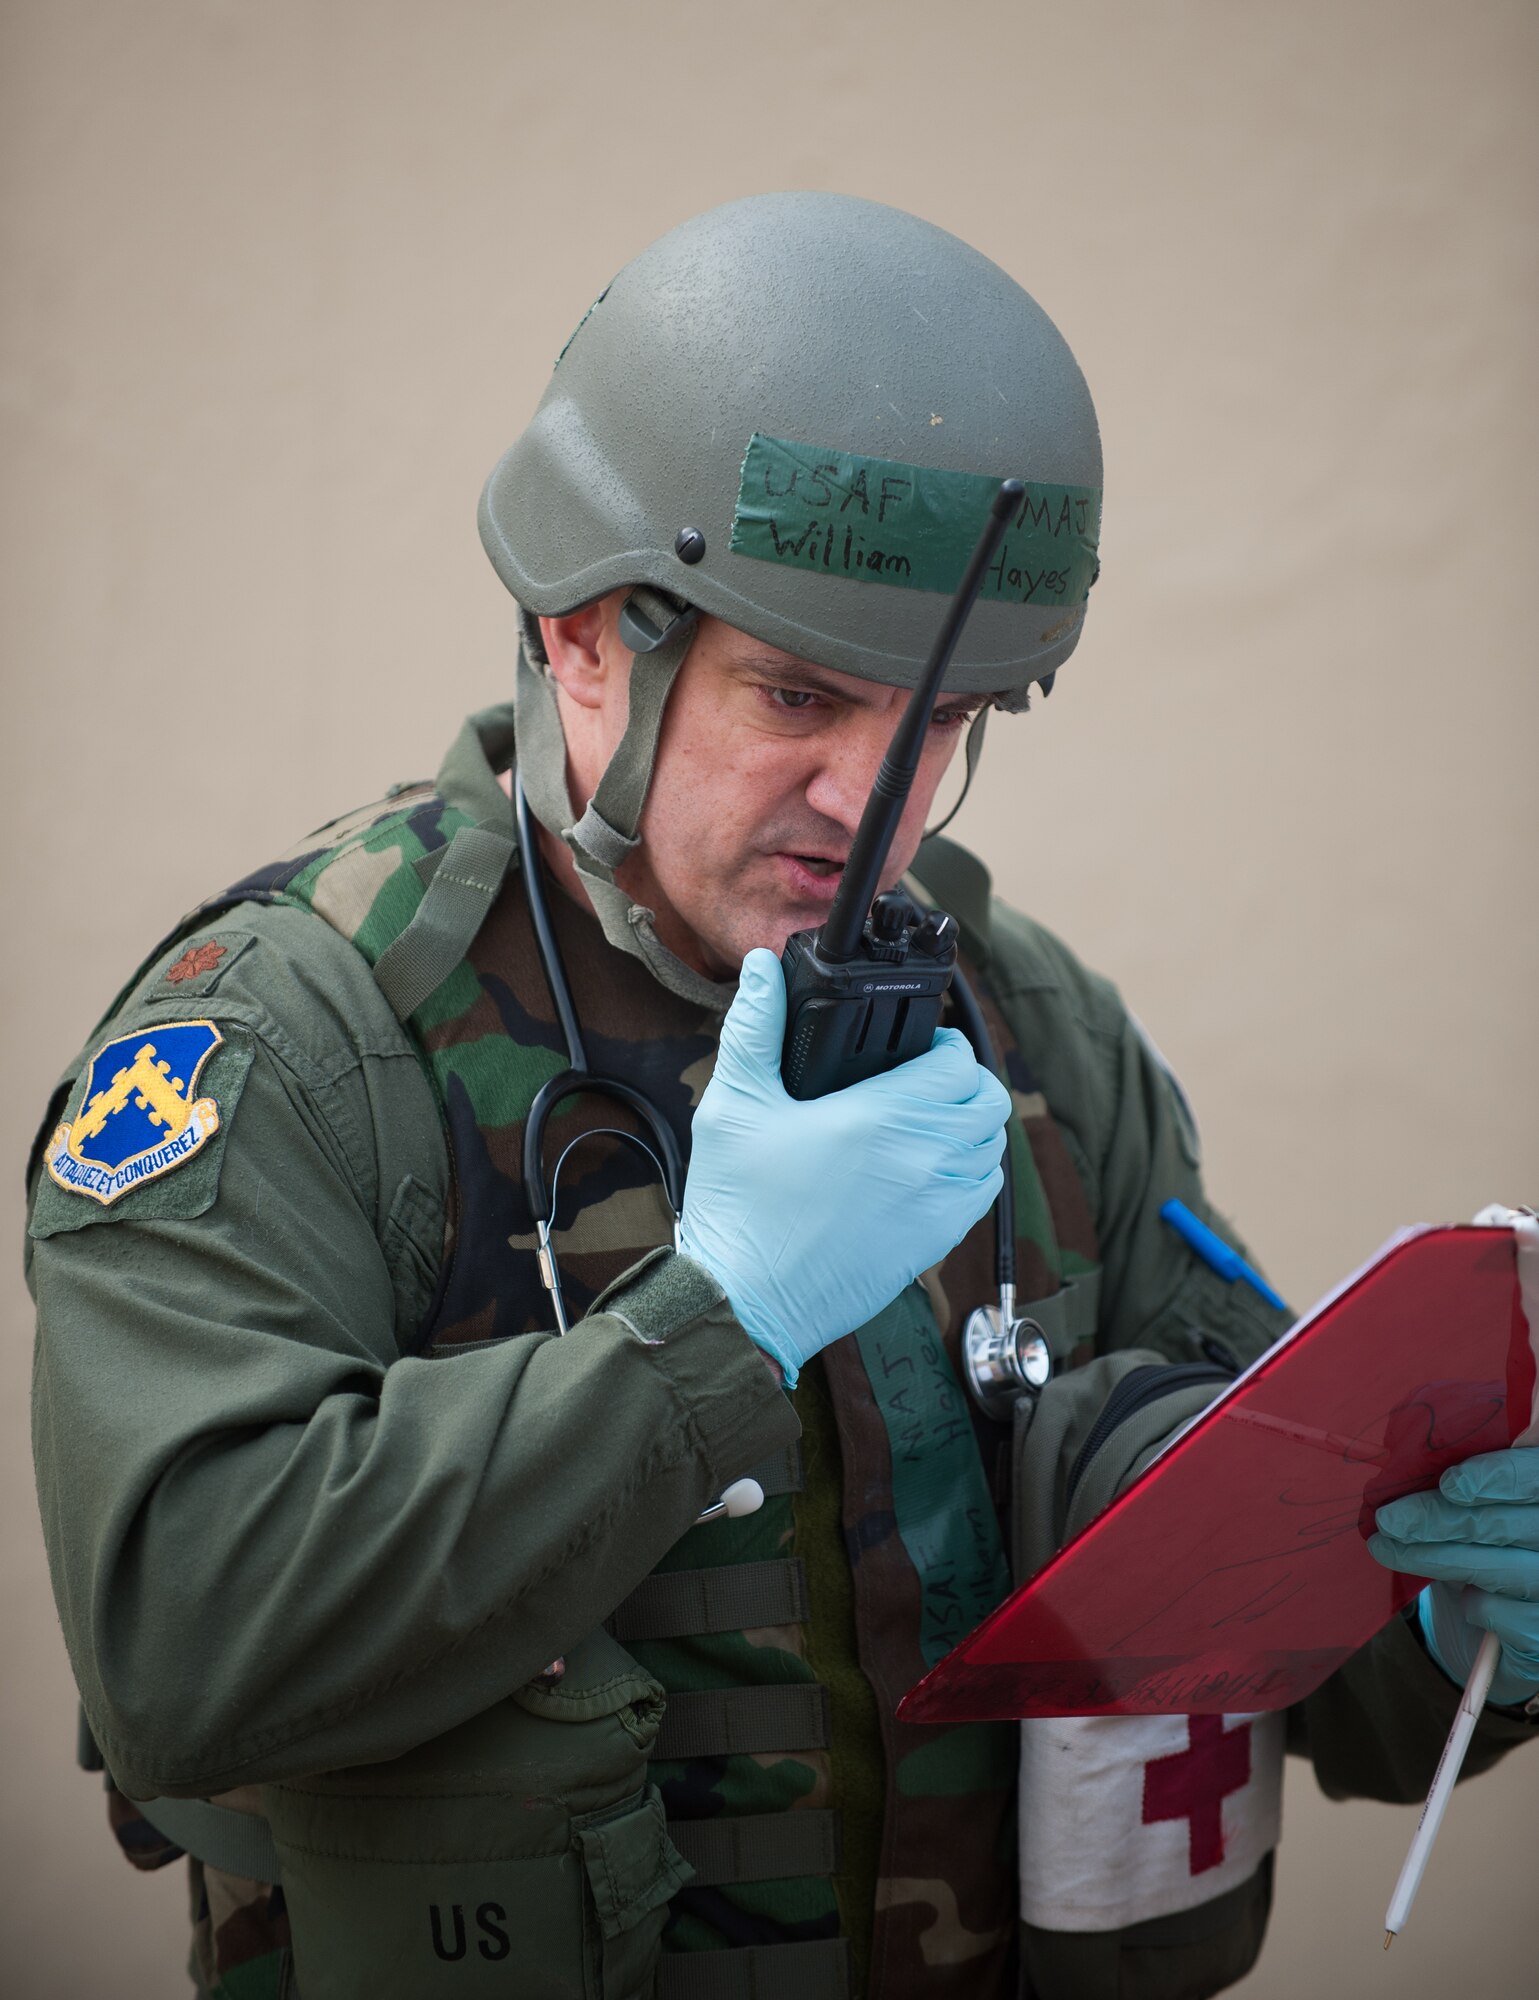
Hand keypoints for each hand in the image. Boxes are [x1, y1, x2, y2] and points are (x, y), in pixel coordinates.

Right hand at [680, 948, 1008, 1385]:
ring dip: (971, 1125)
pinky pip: (983, 1194)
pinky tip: (929, 1169)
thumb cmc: (740, 1206)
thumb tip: (763, 970)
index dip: (942, 1044)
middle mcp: (924, 1158)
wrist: (747, 1300)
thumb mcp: (735, 1104)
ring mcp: (936, 1205)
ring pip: (991, 1147)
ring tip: (928, 1121)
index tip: (916, 1046)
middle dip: (964, 1080)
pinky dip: (970, 1172)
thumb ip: (755, 1029)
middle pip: (988, 1100)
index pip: (958, 1061)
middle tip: (925, 1079)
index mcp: (882, 1116)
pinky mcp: (935, 1243)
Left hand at [1370, 1446, 1538, 1707]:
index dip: (1494, 1476)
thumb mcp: (1481, 1508)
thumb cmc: (1491, 1546)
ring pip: (1495, 1569)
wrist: (1508, 1621)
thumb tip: (1409, 1469)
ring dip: (1432, 1558)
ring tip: (1386, 1550)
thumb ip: (1465, 1484)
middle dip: (1438, 1520)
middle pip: (1504, 1524)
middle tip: (1388, 1520)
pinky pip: (1500, 1612)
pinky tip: (1463, 1598)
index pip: (1532, 1476)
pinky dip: (1472, 1604)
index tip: (1449, 1484)